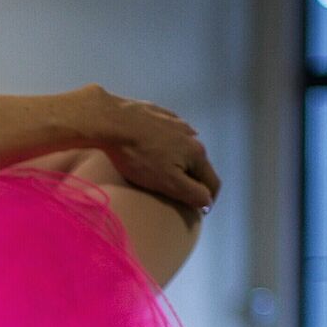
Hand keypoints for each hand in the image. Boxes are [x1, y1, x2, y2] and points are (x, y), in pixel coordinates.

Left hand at [82, 85, 219, 211]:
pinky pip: (169, 135)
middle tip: (176, 195)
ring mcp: (176, 122)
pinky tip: (151, 150)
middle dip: (193, 182)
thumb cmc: (138, 156)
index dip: (208, 200)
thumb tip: (208, 201)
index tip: (197, 212)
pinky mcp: (159, 115)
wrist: (113, 121)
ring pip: (184, 148)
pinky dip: (165, 146)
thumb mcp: (167, 182)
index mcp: (197, 153)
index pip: (213, 182)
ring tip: (161, 173)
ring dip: (179, 163)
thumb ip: (191, 193)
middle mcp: (192, 135)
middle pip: (199, 165)